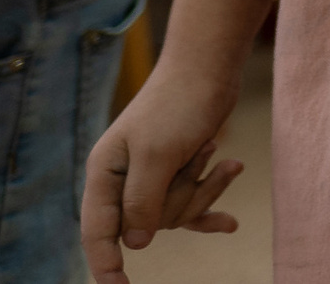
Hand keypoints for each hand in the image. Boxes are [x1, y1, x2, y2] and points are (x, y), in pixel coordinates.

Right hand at [82, 0, 267, 283]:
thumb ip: (142, 202)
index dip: (104, 263)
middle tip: (195, 154)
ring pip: (176, 214)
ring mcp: (153, 176)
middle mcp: (124, 178)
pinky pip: (194, 204)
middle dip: (180, 199)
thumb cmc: (178, 104)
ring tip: (212, 148)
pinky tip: (231, 224)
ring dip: (202, 188)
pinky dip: (212, 200)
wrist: (210, 66)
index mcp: (105, 173)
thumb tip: (134, 245)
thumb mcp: (157, 155)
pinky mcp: (180, 170)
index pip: (97, 230)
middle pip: (148, 225)